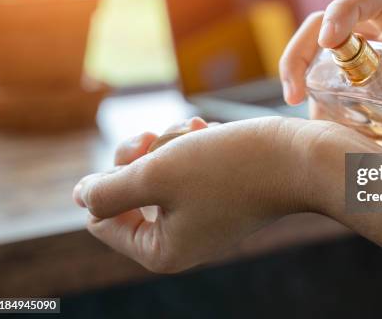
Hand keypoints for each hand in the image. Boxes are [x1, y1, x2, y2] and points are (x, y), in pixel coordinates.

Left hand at [73, 116, 375, 272]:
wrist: (300, 157)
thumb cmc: (231, 167)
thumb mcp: (157, 175)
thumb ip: (108, 190)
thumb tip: (81, 196)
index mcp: (161, 251)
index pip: (101, 217)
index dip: (111, 176)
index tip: (142, 149)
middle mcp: (181, 240)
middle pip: (127, 192)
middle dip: (144, 156)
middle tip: (162, 134)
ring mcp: (201, 217)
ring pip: (157, 172)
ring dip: (170, 144)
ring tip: (197, 130)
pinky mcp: (219, 195)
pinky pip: (185, 167)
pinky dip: (191, 145)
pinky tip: (208, 131)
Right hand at [279, 0, 381, 124]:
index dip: (343, 10)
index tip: (331, 41)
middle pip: (330, 25)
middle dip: (303, 49)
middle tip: (294, 92)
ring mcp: (381, 62)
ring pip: (327, 54)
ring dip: (304, 74)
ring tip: (301, 110)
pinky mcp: (378, 85)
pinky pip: (338, 83)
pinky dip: (322, 99)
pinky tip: (323, 127)